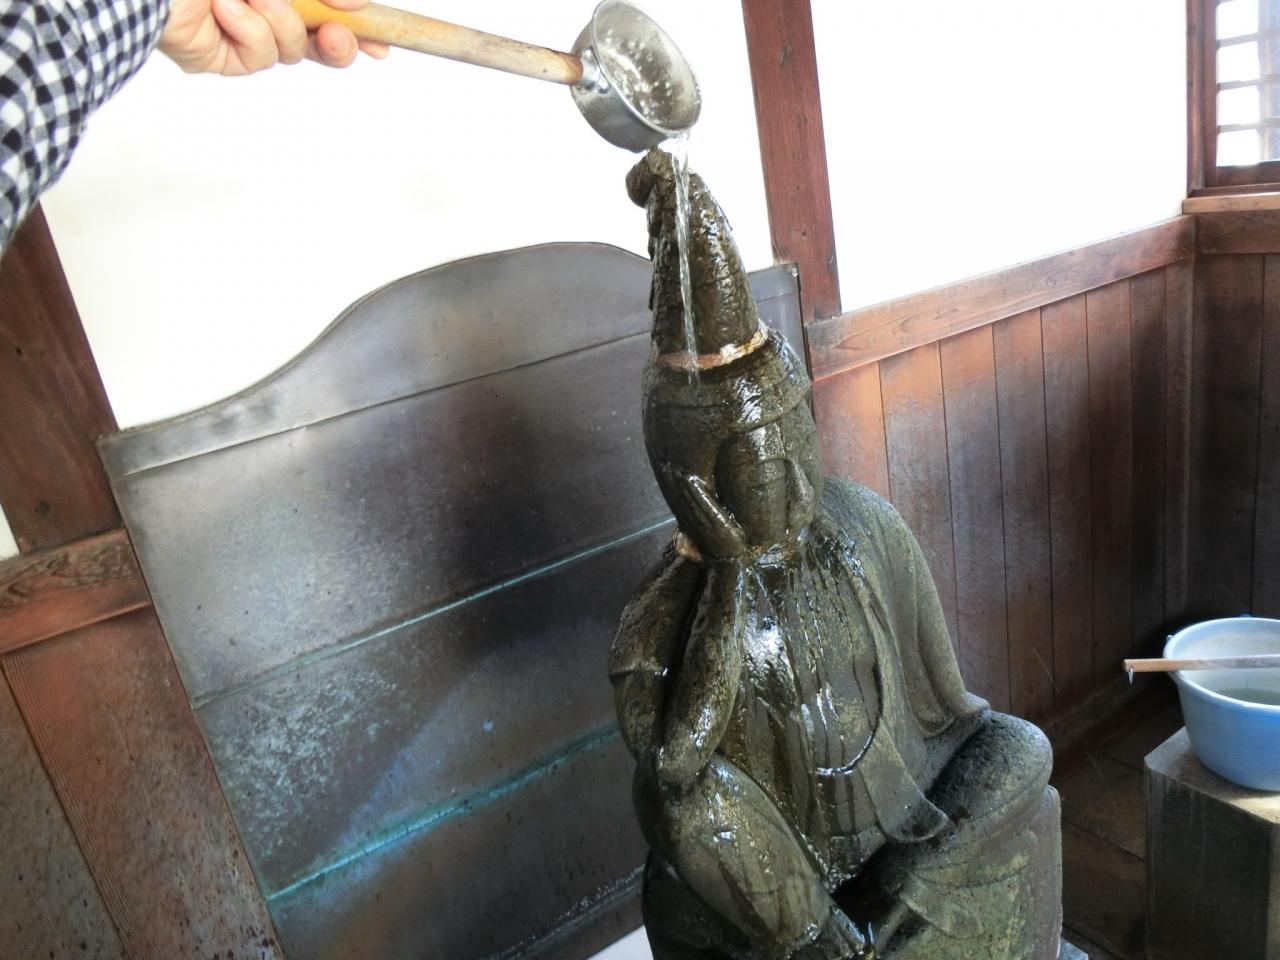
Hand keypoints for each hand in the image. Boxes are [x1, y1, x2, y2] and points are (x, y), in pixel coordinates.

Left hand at [159, 0, 389, 74]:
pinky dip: (248, 30)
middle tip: (338, 37)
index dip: (358, 28)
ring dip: (278, 20)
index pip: (325, 12)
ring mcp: (240, 35)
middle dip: (336, 43)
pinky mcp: (222, 58)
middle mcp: (260, 8)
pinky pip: (259, 56)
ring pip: (292, 49)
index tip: (383, 42)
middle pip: (318, 43)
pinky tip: (224, 7)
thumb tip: (357, 4)